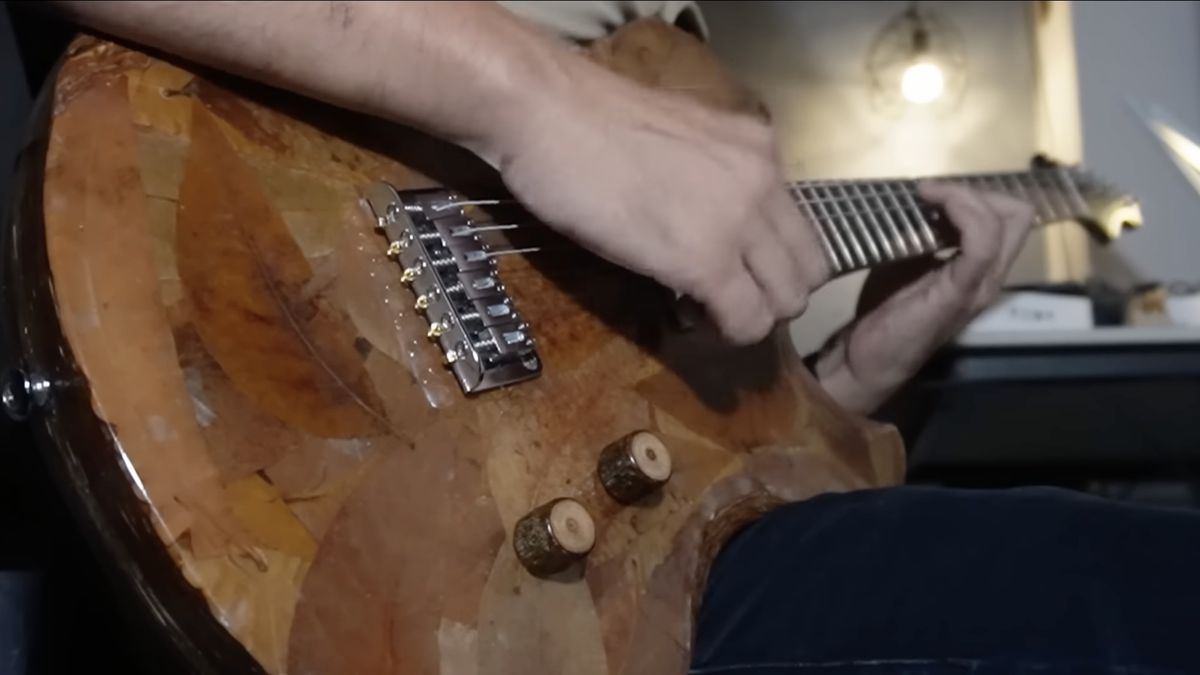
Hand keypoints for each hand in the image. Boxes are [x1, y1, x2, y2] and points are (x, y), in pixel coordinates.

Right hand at [489, 61, 830, 344]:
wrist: (549, 112)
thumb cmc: (588, 121)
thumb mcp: (675, 140)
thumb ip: (709, 175)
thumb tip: (701, 217)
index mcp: (757, 148)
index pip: (799, 225)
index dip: (772, 262)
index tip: (733, 272)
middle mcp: (763, 181)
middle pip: (808, 270)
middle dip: (773, 296)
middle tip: (727, 303)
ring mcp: (739, 222)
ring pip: (785, 301)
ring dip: (753, 319)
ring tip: (709, 314)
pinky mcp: (706, 262)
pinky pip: (746, 320)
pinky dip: (727, 334)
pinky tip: (694, 323)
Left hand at [814, 182, 1034, 413]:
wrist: (868, 359)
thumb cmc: (886, 312)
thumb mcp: (907, 261)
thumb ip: (925, 235)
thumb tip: (921, 200)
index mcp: (980, 269)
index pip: (1009, 216)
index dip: (977, 193)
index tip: (934, 190)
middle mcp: (991, 277)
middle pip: (1017, 215)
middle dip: (975, 191)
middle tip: (932, 192)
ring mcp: (980, 286)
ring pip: (1006, 221)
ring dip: (964, 196)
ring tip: (927, 194)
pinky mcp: (960, 293)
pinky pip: (981, 242)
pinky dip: (961, 211)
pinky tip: (931, 204)